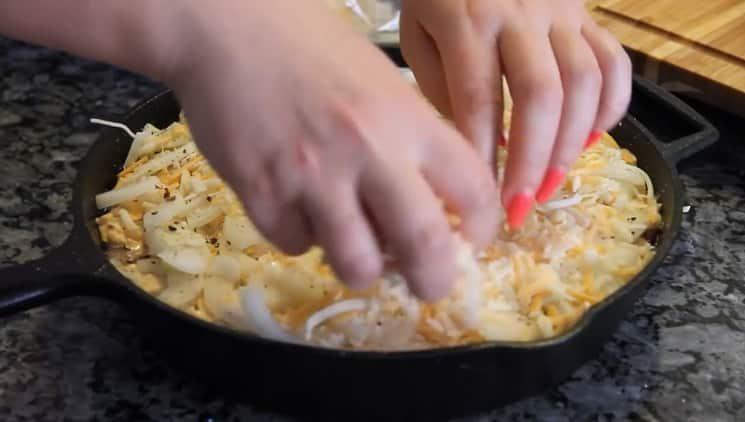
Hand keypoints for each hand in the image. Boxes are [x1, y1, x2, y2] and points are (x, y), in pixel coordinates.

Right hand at [163, 1, 499, 299]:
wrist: (228, 26)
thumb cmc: (311, 49)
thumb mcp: (381, 83)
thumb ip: (410, 142)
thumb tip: (430, 208)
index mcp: (408, 119)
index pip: (474, 191)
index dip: (482, 230)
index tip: (469, 243)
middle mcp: (368, 151)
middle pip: (426, 248)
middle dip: (434, 281)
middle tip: (426, 284)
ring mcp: (312, 177)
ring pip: (357, 266)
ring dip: (361, 264)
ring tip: (351, 239)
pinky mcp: (261, 193)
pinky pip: (295, 245)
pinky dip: (302, 236)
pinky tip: (295, 203)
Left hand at [401, 0, 631, 226]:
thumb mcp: (418, 34)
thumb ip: (440, 88)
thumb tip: (480, 150)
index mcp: (468, 19)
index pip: (479, 97)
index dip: (484, 154)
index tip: (481, 199)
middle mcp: (520, 13)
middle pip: (540, 95)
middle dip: (532, 161)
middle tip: (520, 207)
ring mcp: (561, 12)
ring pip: (582, 82)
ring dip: (570, 144)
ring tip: (549, 186)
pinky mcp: (587, 15)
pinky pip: (613, 63)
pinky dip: (609, 108)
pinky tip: (589, 142)